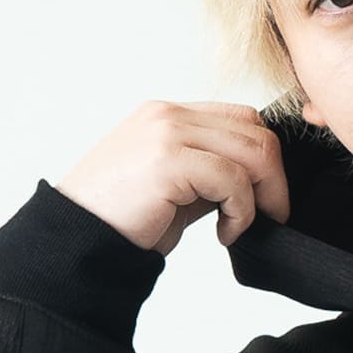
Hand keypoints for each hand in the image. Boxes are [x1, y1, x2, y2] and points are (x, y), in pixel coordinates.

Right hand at [54, 100, 291, 255]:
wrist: (78, 238)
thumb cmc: (124, 219)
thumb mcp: (178, 187)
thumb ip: (213, 172)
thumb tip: (262, 180)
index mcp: (169, 115)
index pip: (243, 118)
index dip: (266, 159)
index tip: (265, 198)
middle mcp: (168, 115)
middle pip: (256, 131)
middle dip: (274, 179)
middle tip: (269, 217)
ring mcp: (167, 133)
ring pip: (253, 153)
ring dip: (261, 198)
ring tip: (237, 227)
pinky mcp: (167, 160)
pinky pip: (234, 180)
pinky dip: (241, 213)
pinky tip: (223, 234)